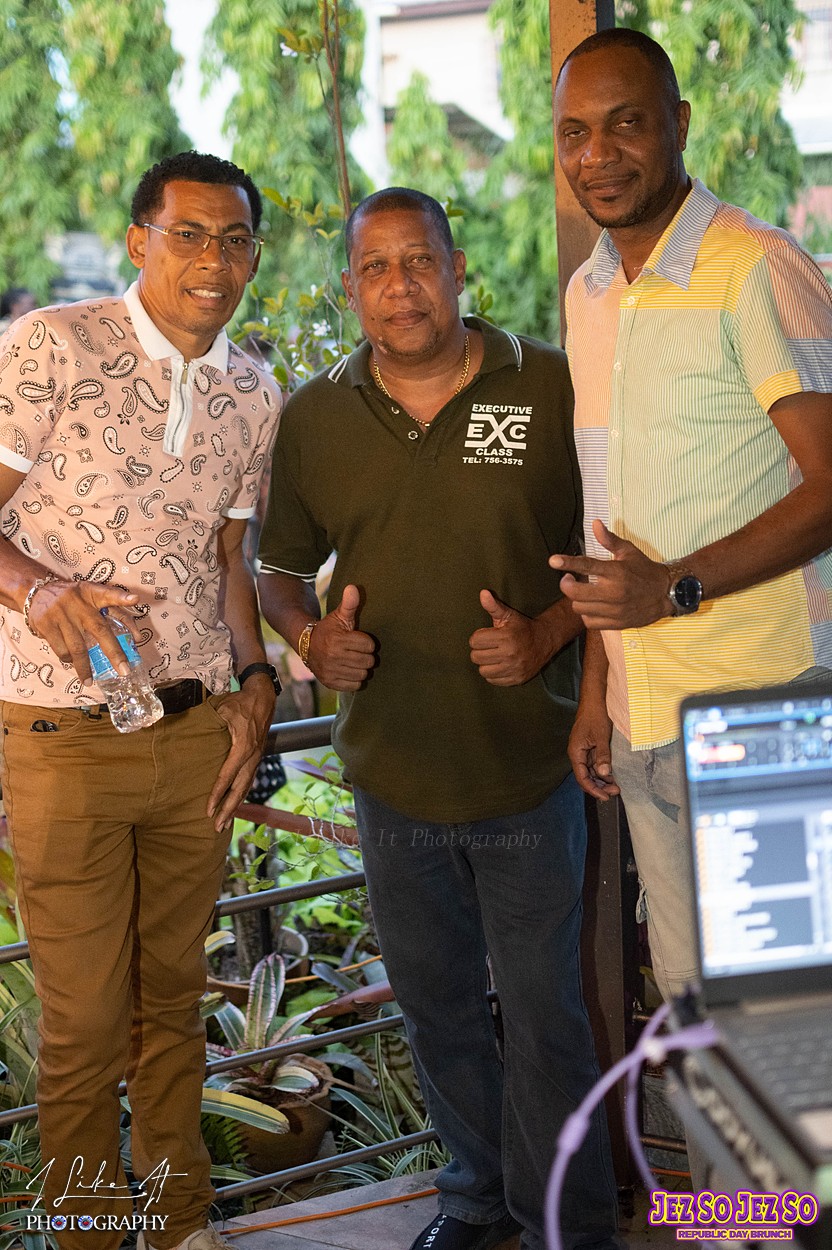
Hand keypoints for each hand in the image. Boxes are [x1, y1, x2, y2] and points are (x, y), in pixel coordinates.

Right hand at [27, 578, 140, 683]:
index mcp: (92, 593)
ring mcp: (61, 613)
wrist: (36, 591)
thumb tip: (136, 638)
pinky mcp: (46, 624)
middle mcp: (78, 602)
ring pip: (78, 648)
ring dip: (84, 667)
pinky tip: (70, 661)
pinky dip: (67, 659)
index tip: (135, 599)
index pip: (109, 594)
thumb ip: (116, 613)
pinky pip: (61, 650)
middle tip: (124, 670)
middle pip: (100, 630)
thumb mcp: (92, 597)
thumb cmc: (73, 599)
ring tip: (88, 680)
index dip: (122, 598)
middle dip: (114, 653)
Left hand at [207, 675, 274, 831]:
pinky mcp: (256, 757)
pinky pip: (248, 781)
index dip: (217, 794)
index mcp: (243, 748)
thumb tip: (187, 730)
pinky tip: (234, 805)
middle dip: (228, 810)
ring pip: (245, 788)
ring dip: (235, 807)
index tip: (208, 809)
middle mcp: (251, 757)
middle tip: (216, 826)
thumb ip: (210, 722)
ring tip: (224, 823)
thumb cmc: (241, 702)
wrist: (263, 697)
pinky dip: (241, 796)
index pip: (227, 777)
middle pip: (239, 789)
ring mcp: (256, 758)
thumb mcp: (223, 709)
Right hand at [306, 584, 375, 691]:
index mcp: (337, 640)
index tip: (359, 640)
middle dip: (366, 655)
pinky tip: (349, 670)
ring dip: (361, 668)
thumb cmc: (328, 628)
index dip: (367, 642)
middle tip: (358, 651)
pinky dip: (355, 680)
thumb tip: (353, 587)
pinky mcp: (329, 682)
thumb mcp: (339, 615)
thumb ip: (349, 603)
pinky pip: (354, 686)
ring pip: (363, 674)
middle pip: (368, 661)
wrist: (306, 644)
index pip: (369, 645)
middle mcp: (333, 657)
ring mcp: (331, 671)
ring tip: (354, 661)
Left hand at [469, 589, 552, 685]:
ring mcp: (514, 668)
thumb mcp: (508, 615)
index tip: (487, 636)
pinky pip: (493, 680)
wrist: (545, 641)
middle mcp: (510, 654)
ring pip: (483, 671)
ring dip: (485, 664)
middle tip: (489, 647)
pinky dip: (493, 674)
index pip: (474, 641)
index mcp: (506, 636)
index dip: (478, 637)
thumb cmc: (522, 627)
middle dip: (480, 650)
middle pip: (476, 657)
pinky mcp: (517, 679)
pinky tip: (500, 665)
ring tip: (494, 656)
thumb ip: (493, 606)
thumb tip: (483, 593)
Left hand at [549, 520, 672, 629]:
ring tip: (583, 592)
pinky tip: (592, 606)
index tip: (553, 561)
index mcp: (616, 571)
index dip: (568, 563)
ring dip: (577, 600)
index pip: (587, 566)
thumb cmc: (645, 570)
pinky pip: (589, 622)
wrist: (666, 594)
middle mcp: (614, 592)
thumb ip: (609, 540)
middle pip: (576, 593)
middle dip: (567, 585)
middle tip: (568, 579)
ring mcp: (614, 609)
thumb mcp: (629, 551)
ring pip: (580, 608)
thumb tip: (594, 523)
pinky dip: (587, 614)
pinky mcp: (616, 623)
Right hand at [568, 696, 620, 801]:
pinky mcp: (591, 747)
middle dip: (599, 786)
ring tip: (616, 786)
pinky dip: (603, 770)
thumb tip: (604, 774)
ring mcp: (584, 751)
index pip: (582, 777)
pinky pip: (595, 764)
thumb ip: (602, 756)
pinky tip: (613, 774)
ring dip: (602, 780)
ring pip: (591, 771)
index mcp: (576, 752)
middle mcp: (578, 754)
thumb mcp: (600, 736)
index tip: (606, 796)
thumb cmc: (595, 715)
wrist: (595, 699)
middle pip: (586, 777)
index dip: (593, 789)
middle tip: (615, 792)